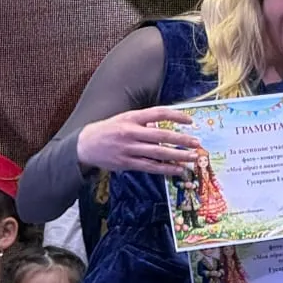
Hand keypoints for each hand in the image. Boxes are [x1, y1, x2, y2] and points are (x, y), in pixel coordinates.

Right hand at [76, 106, 199, 174]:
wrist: (85, 144)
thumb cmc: (108, 130)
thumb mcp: (124, 119)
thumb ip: (144, 121)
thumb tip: (165, 125)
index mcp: (132, 117)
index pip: (158, 113)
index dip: (176, 116)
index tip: (190, 120)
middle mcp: (131, 132)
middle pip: (161, 135)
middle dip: (181, 139)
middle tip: (196, 143)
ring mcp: (129, 149)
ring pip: (158, 153)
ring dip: (178, 156)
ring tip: (192, 158)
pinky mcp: (127, 163)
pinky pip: (150, 167)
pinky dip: (166, 168)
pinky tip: (178, 170)